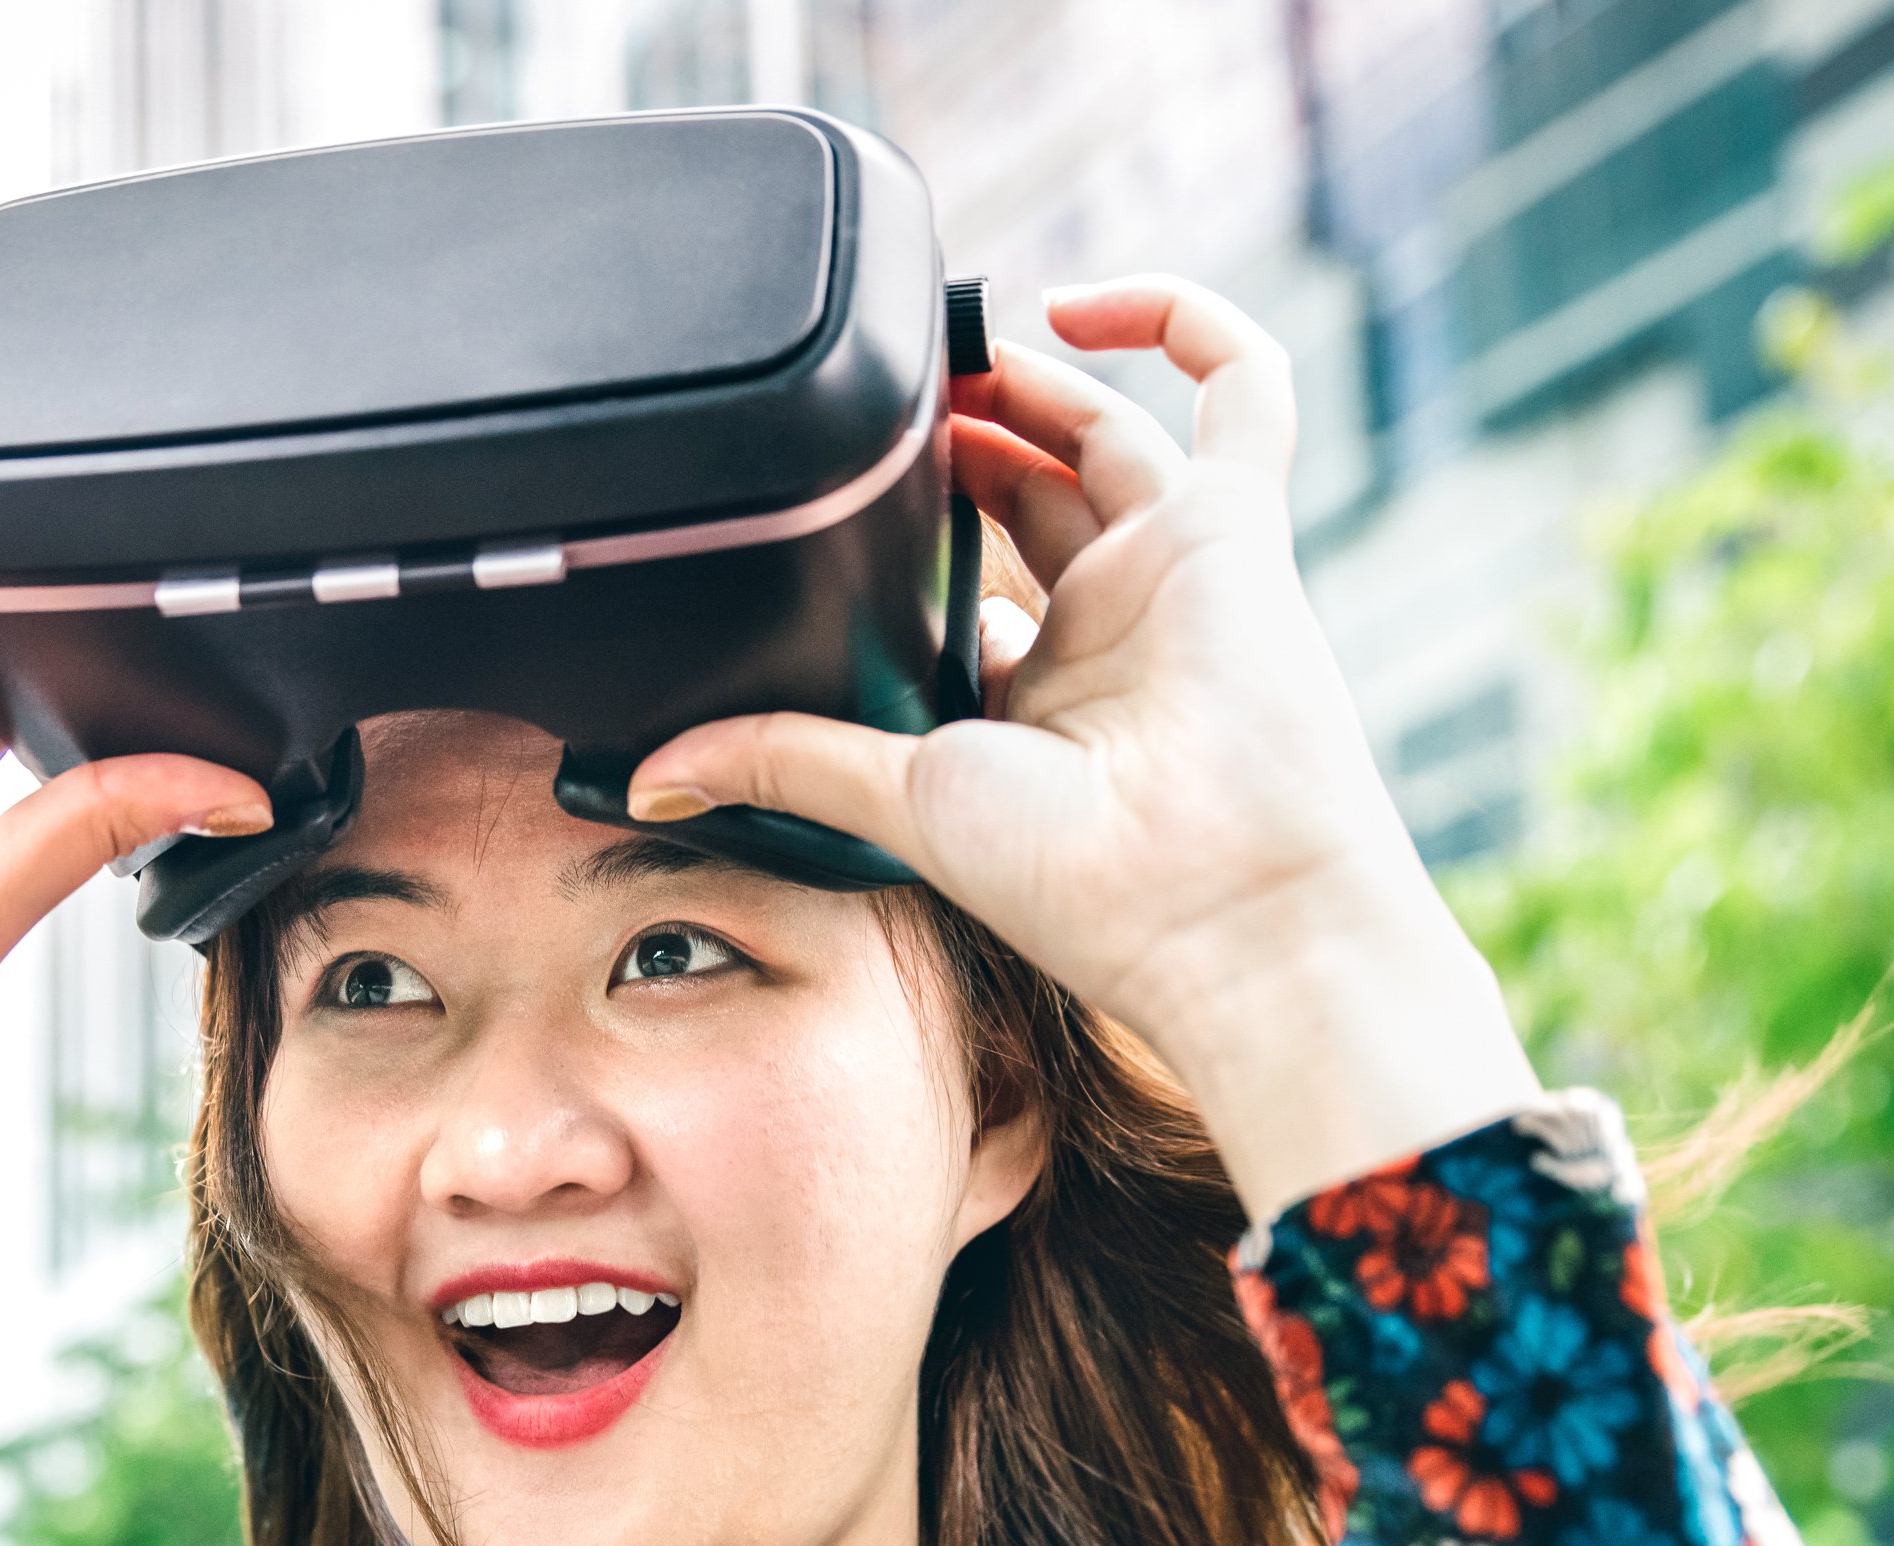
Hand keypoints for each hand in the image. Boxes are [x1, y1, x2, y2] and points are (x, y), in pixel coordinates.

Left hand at [626, 278, 1535, 1221]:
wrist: (1218, 903)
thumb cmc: (1083, 880)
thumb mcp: (898, 799)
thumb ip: (783, 761)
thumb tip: (651, 783)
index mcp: (1030, 690)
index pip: (967, 581)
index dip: (910, 525)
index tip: (843, 491)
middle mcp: (1105, 622)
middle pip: (1028, 486)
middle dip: (959, 431)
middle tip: (892, 396)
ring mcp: (1175, 566)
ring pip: (1102, 427)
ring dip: (1024, 376)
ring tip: (947, 345)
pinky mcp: (1236, 523)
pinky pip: (1242, 387)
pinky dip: (1178, 320)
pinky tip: (1077, 295)